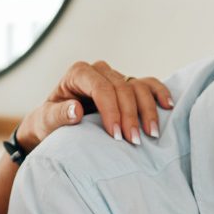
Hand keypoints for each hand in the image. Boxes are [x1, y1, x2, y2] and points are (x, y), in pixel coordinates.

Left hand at [16, 59, 173, 149]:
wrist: (54, 126)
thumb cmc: (47, 125)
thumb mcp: (45, 122)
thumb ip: (58, 116)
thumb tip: (75, 111)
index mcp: (78, 73)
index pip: (101, 87)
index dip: (111, 111)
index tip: (115, 136)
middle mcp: (99, 71)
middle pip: (122, 88)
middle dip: (130, 115)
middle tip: (134, 142)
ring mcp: (115, 77)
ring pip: (138, 87)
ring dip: (147, 110)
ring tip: (151, 134)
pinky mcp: (126, 86)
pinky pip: (147, 85)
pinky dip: (159, 93)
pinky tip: (168, 106)